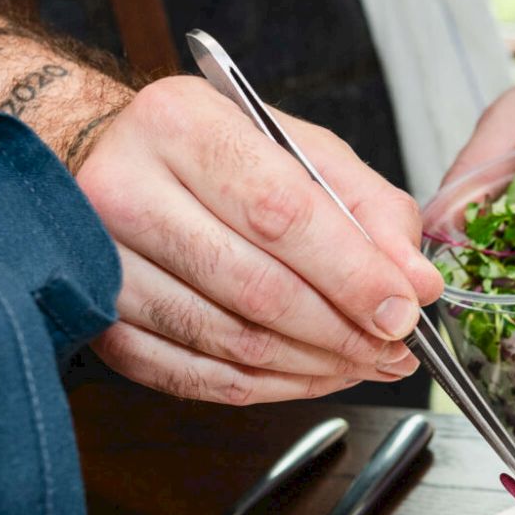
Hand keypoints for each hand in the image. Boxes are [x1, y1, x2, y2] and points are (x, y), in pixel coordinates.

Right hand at [76, 76, 442, 403]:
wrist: (116, 164)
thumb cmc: (216, 155)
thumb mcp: (302, 151)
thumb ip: (370, 210)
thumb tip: (416, 284)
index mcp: (181, 125)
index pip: (281, 214)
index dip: (352, 275)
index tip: (402, 311)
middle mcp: (124, 189)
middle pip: (255, 288)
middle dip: (342, 332)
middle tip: (393, 349)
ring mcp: (100, 264)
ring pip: (228, 342)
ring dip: (312, 366)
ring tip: (362, 361)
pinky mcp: (99, 324)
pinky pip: (195, 377)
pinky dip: (266, 388)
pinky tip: (309, 375)